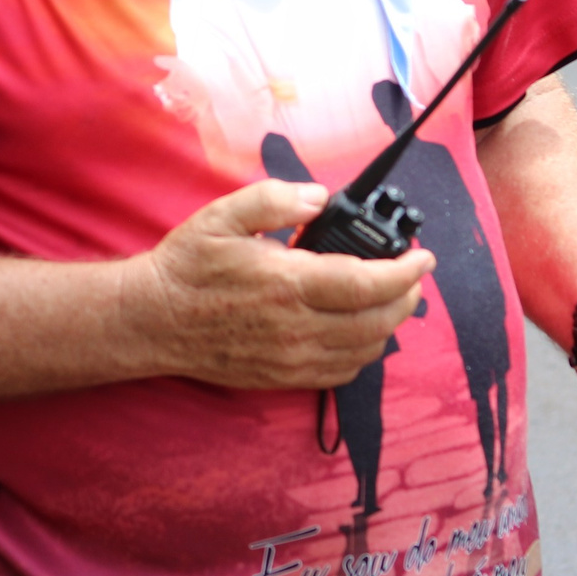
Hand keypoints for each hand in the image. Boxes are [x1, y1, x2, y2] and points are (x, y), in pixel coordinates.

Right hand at [128, 180, 435, 391]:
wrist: (153, 320)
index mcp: (288, 283)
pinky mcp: (283, 377)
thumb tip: (318, 197)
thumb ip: (274, 199)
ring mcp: (291, 358)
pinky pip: (341, 373)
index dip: (406, 272)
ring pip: (365, 350)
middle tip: (411, 277)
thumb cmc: (187, 267)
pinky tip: (358, 333)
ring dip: (388, 326)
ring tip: (391, 301)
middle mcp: (296, 327)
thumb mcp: (222, 216)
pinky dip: (363, 354)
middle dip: (407, 298)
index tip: (424, 258)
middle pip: (378, 322)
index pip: (368, 284)